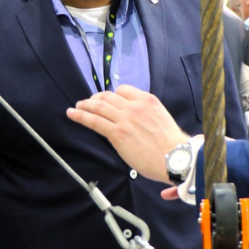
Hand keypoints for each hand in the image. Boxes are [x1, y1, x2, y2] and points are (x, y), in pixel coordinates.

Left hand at [67, 85, 187, 182]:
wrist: (175, 157)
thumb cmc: (172, 145)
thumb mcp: (161, 119)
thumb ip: (147, 115)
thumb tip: (136, 122)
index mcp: (147, 101)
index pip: (123, 90)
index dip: (112, 95)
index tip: (106, 99)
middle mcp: (135, 106)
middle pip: (109, 96)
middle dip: (96, 98)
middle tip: (88, 102)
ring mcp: (125, 119)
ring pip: (99, 106)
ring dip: (85, 105)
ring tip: (77, 107)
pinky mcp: (117, 133)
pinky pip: (94, 121)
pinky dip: (80, 116)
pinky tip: (72, 114)